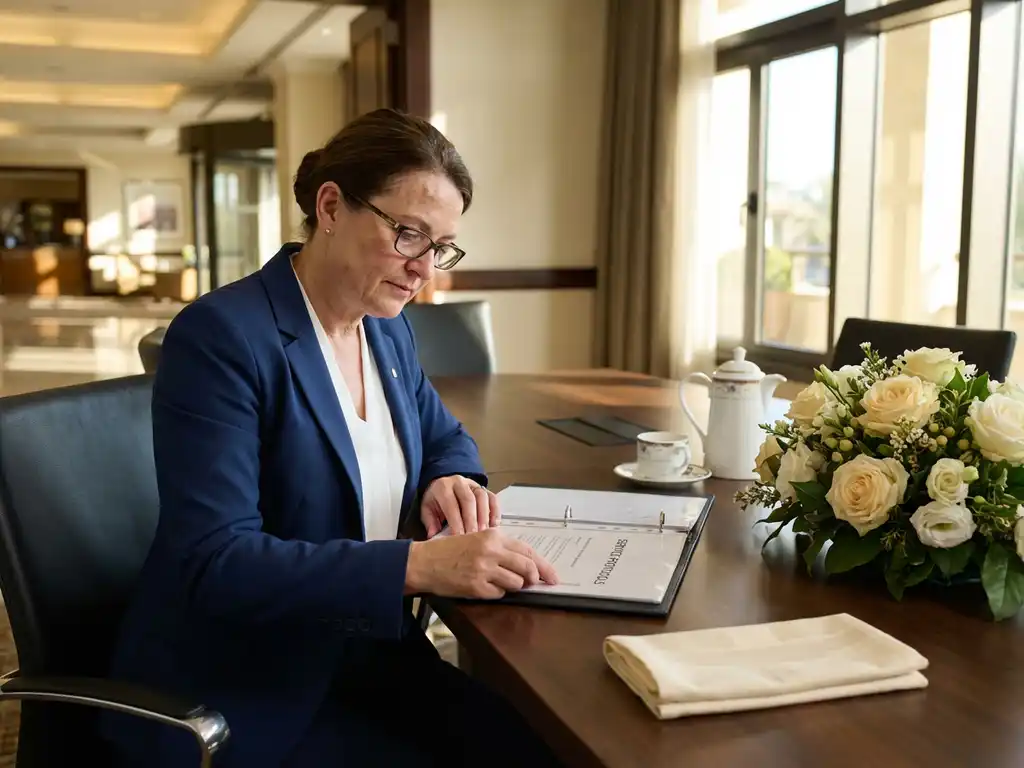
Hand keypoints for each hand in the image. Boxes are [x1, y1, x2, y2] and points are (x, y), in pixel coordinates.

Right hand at [404, 529, 558, 598]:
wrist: (424, 562)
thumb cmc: (450, 550)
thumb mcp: (477, 539)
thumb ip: (501, 548)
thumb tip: (527, 563)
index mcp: (493, 536)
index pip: (527, 551)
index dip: (543, 565)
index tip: (552, 575)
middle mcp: (491, 551)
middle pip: (527, 568)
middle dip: (534, 578)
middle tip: (534, 583)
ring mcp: (484, 570)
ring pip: (516, 583)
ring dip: (513, 586)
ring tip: (497, 581)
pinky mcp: (477, 587)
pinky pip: (499, 594)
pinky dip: (496, 593)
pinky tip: (484, 587)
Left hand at [420, 475, 498, 537]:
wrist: (441, 485)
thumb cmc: (435, 500)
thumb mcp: (427, 509)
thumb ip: (430, 522)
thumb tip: (434, 537)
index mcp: (443, 487)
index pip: (451, 504)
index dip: (456, 521)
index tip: (459, 537)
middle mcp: (459, 482)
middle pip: (469, 500)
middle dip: (472, 520)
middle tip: (473, 537)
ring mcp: (473, 484)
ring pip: (482, 497)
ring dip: (484, 516)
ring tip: (483, 533)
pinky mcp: (484, 488)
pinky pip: (492, 498)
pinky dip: (495, 511)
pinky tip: (494, 525)